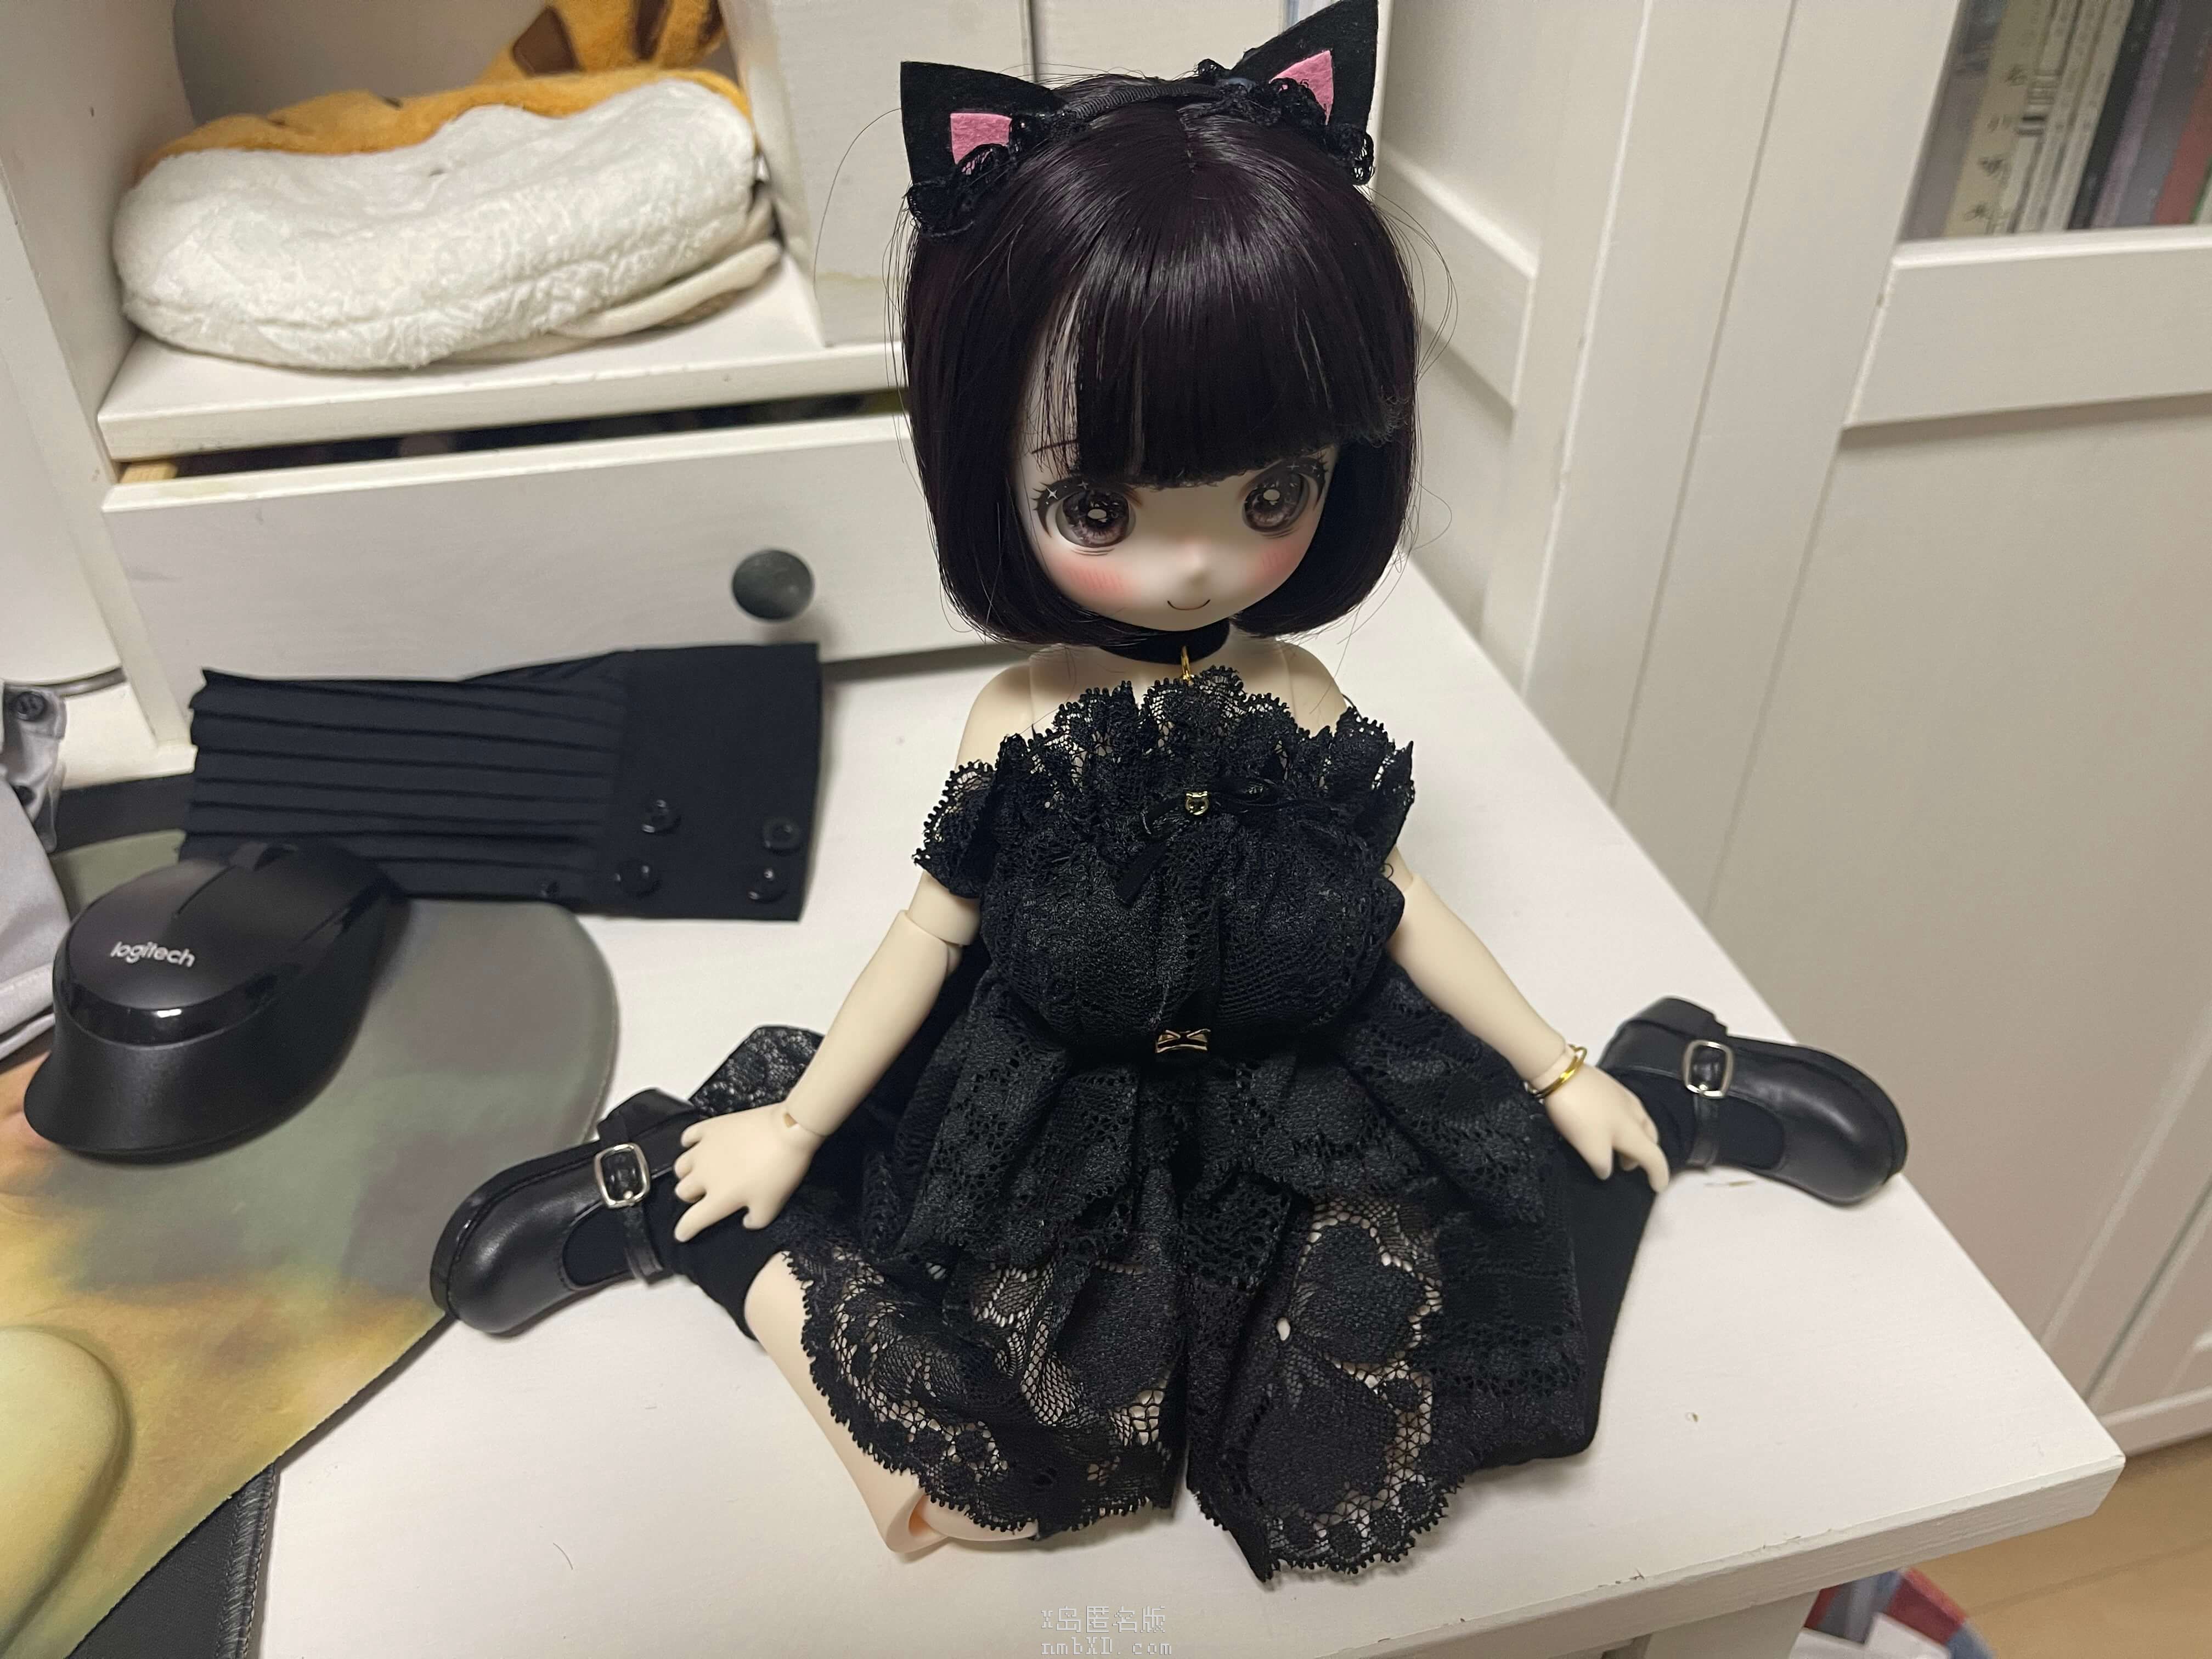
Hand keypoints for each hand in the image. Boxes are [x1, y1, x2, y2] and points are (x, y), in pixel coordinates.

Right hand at [670, 1105, 821, 1242]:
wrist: (787, 1130)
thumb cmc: (780, 1172)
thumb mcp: (772, 1206)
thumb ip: (755, 1220)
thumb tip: (746, 1221)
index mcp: (718, 1198)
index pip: (692, 1220)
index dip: (685, 1230)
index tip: (682, 1234)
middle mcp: (704, 1175)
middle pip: (683, 1191)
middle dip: (691, 1197)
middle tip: (704, 1195)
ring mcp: (704, 1149)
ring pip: (681, 1166)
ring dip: (687, 1174)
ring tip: (699, 1172)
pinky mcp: (710, 1127)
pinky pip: (688, 1136)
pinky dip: (688, 1143)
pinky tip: (696, 1145)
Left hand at [1544, 1065, 1668, 1191]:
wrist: (1561, 1073)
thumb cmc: (1579, 1115)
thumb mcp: (1590, 1148)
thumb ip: (1602, 1164)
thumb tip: (1606, 1170)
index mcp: (1634, 1131)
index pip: (1655, 1157)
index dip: (1659, 1175)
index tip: (1657, 1188)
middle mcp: (1635, 1113)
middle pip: (1650, 1139)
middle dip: (1643, 1155)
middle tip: (1625, 1166)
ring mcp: (1624, 1097)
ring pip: (1639, 1124)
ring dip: (1633, 1140)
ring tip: (1615, 1149)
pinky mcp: (1610, 1087)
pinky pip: (1626, 1113)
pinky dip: (1623, 1126)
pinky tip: (1605, 1126)